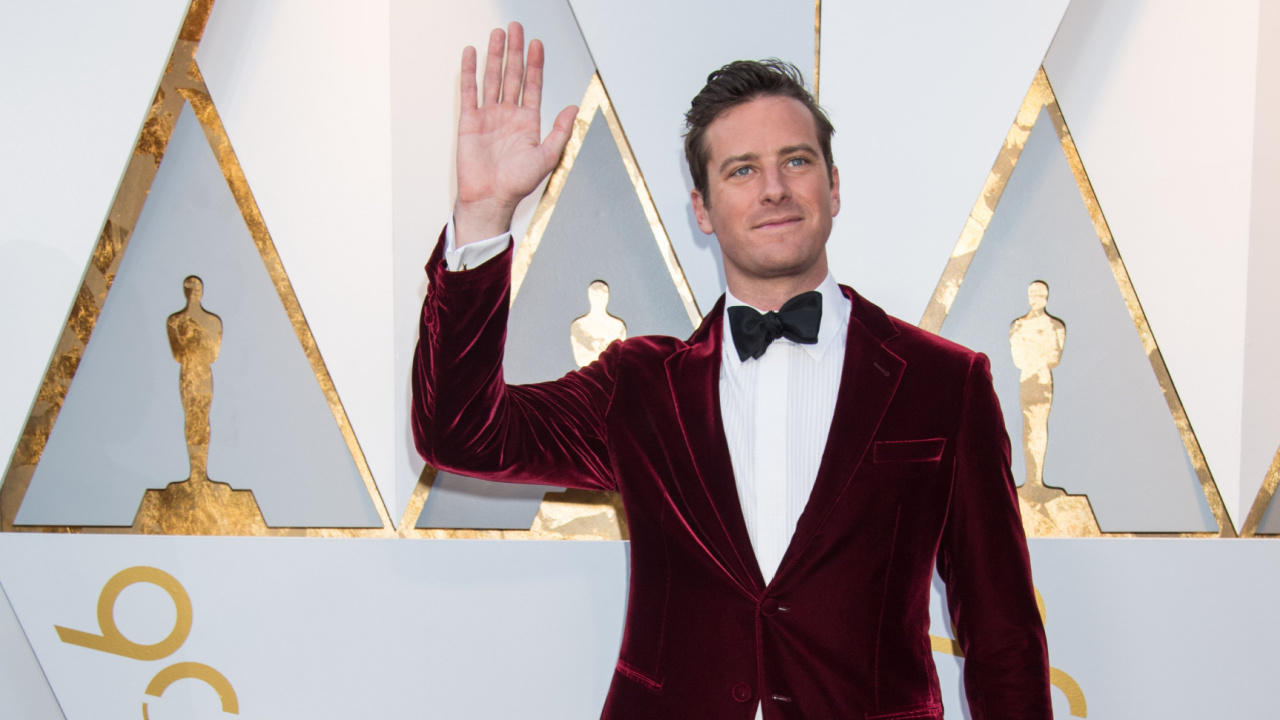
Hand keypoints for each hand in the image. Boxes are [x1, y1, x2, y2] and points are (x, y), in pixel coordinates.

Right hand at [453, 22, 577, 245]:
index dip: (535, 64)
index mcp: (527, 123)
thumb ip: (560, 132)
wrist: (490, 199)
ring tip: (497, 35)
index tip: (537, 44)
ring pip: (493, 78)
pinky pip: (469, 92)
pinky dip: (469, 72)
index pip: (532, 85)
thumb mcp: (547, 158)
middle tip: (516, 29)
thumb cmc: (516, 184)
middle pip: (513, 75)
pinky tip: (471, 54)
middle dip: (515, 51)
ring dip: (495, 56)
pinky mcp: (469, 121)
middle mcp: (508, 116)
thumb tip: (573, 108)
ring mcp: (488, 116)